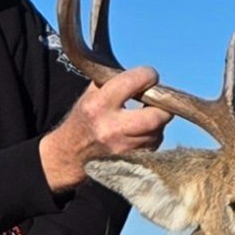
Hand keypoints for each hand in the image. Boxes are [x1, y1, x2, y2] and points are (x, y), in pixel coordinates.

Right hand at [41, 65, 170, 193]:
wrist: (72, 152)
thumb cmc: (86, 116)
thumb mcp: (93, 92)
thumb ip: (118, 80)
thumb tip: (146, 74)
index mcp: (99, 105)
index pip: (133, 82)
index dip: (148, 75)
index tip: (149, 76)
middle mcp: (111, 128)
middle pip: (156, 116)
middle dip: (162, 104)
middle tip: (158, 99)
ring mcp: (122, 148)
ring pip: (158, 131)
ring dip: (157, 120)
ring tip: (145, 114)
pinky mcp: (130, 160)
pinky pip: (154, 144)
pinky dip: (152, 134)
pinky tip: (141, 130)